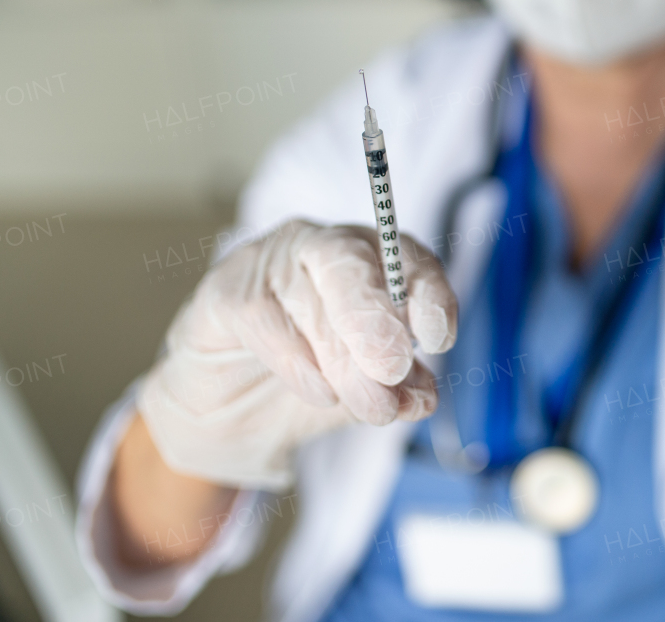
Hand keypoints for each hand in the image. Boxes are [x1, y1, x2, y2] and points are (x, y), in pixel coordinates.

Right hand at [136, 220, 457, 490]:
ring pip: (312, 295)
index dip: (428, 292)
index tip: (438, 338)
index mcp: (373, 261)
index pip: (408, 258)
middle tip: (393, 369)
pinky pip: (263, 317)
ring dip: (344, 358)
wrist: (227, 415)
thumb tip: (423, 398)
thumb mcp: (365, 389)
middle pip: (353, 262)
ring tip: (371, 406)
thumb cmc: (310, 382)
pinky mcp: (226, 290)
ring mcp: (272, 262)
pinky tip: (319, 391)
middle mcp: (325, 248)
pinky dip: (296, 360)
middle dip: (377, 318)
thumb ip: (396, 388)